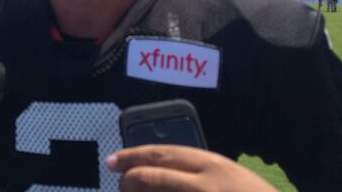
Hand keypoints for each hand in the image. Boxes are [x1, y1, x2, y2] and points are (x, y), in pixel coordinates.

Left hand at [106, 145, 277, 191]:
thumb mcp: (227, 174)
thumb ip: (197, 170)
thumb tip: (157, 169)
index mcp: (210, 163)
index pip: (162, 154)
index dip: (133, 155)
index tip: (114, 159)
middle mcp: (205, 182)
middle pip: (154, 174)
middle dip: (128, 176)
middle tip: (116, 178)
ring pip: (158, 191)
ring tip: (126, 191)